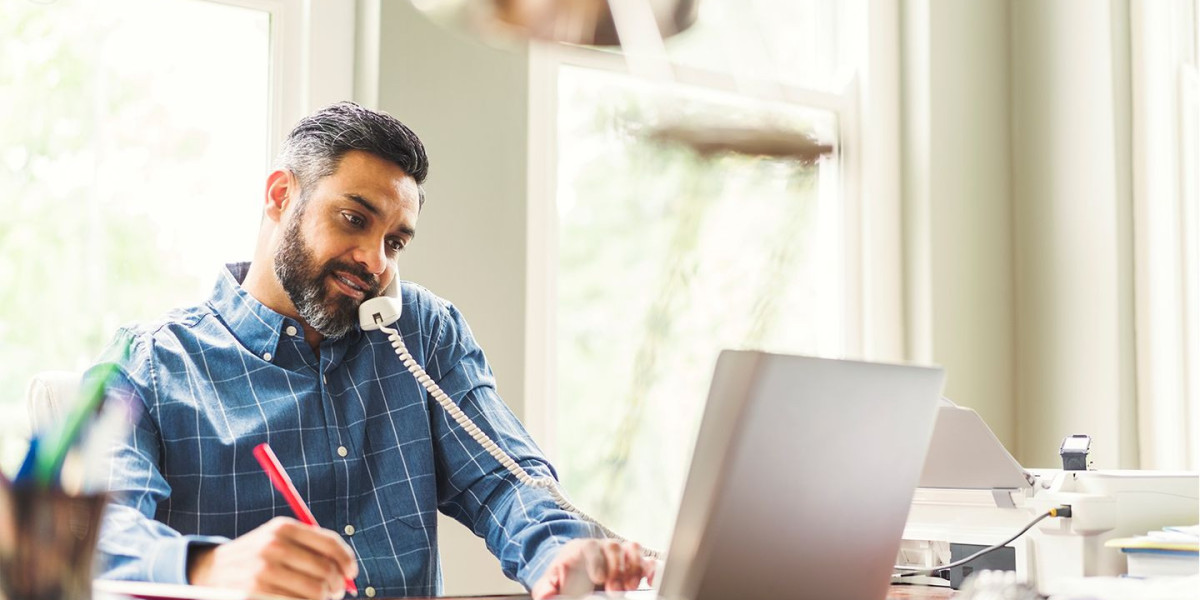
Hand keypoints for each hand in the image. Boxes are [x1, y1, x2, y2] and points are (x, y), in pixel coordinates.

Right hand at [187, 517, 357, 599]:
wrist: (211, 571)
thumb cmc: (255, 557)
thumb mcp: (278, 540)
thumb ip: (311, 547)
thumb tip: (349, 570)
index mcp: (283, 528)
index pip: (330, 544)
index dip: (347, 561)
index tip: (351, 573)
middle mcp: (273, 546)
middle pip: (325, 570)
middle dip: (336, 585)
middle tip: (336, 592)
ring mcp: (263, 571)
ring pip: (315, 592)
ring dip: (324, 599)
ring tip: (321, 599)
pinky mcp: (254, 593)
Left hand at [530, 539, 654, 598]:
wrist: (574, 569)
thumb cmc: (563, 576)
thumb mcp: (550, 582)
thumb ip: (546, 590)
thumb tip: (544, 598)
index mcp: (582, 549)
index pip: (592, 547)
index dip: (598, 561)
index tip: (598, 578)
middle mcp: (603, 547)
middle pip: (614, 547)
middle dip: (617, 569)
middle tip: (614, 590)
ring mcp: (620, 553)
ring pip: (632, 549)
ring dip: (634, 568)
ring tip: (629, 586)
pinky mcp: (633, 563)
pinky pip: (647, 559)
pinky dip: (651, 568)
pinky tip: (649, 581)